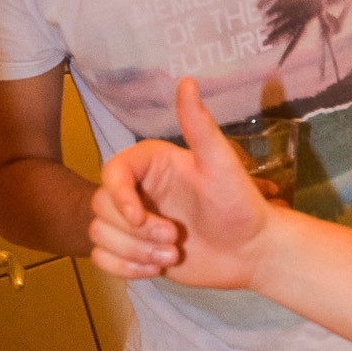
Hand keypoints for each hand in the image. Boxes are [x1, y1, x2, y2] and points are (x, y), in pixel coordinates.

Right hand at [89, 77, 273, 286]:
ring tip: (172, 255)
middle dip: (134, 232)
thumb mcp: (222, 164)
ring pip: (100, 235)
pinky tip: (156, 269)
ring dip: (134, 252)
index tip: (140, 216)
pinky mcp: (134, 250)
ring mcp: (134, 221)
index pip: (111, 172)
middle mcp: (138, 190)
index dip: (118, 196)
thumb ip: (199, 126)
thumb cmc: (242, 206)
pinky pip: (103, 260)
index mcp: (151, 164)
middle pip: (100, 207)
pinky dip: (124, 269)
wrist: (252, 252)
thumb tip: (187, 81)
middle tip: (174, 240)